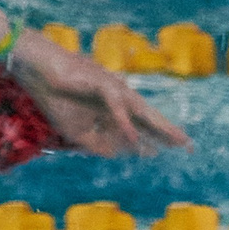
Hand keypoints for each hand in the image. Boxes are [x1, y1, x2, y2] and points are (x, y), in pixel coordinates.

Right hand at [8, 32, 190, 157]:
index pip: (142, 125)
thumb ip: (98, 143)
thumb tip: (117, 155)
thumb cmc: (58, 99)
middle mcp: (119, 98)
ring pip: (141, 111)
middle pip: (149, 117)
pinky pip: (117, 108)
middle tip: (188, 146)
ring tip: (176, 140)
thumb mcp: (77, 132)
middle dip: (168, 132)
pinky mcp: (102, 84)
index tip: (175, 150)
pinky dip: (124, 123)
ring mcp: (113, 89)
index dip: (157, 138)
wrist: (39, 74)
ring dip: (158, 126)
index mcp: (114, 108)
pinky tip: (134, 138)